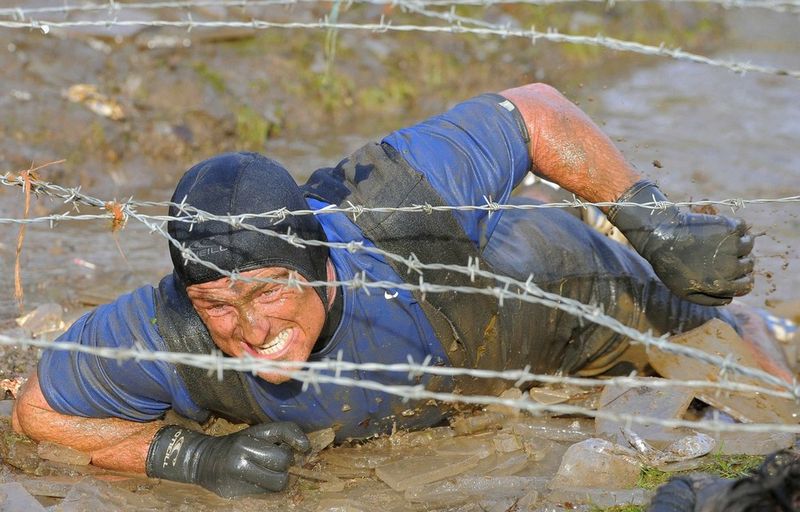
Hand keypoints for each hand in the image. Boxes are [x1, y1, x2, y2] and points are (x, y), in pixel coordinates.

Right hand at [146, 422, 309, 497]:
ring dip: (280, 479)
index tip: (305, 448)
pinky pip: (266, 492)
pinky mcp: (236, 488)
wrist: (201, 460)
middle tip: (278, 464)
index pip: (283, 430)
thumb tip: (303, 450)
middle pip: (283, 459)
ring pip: (278, 480)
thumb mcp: (252, 435)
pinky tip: (260, 482)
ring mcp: (239, 469)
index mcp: (251, 433)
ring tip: (270, 475)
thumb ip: (275, 439)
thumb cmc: (234, 447)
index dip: (299, 438)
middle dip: (286, 463)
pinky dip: (268, 488)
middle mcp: (244, 448)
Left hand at [608, 181, 753, 305]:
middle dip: (740, 260)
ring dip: (739, 241)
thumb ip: (709, 299)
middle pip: (750, 264)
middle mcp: (731, 267)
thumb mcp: (684, 292)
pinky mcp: (728, 227)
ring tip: (722, 240)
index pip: (747, 285)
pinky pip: (742, 226)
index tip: (733, 270)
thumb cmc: (669, 266)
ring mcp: (732, 246)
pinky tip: (721, 228)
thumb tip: (730, 299)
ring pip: (749, 244)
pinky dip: (735, 226)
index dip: (742, 278)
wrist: (660, 237)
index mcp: (721, 285)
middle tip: (722, 253)